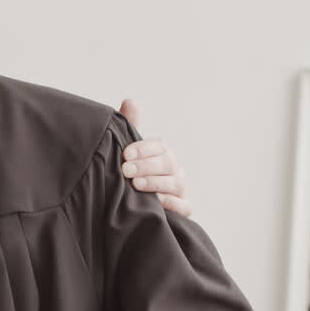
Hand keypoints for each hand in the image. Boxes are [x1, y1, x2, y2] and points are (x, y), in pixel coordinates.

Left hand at [118, 98, 192, 217]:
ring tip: (135, 185)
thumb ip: (130, 127)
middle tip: (126, 170)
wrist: (128, 208)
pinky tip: (156, 202)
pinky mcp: (182, 209)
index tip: (125, 153)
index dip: (143, 148)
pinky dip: (171, 203)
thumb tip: (131, 101)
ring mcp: (180, 190)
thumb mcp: (127, 153)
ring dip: (155, 183)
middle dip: (146, 165)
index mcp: (162, 153)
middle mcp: (174, 169)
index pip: (159, 146)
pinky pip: (183, 206)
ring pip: (176, 183)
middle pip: (168, 162)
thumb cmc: (130, 175)